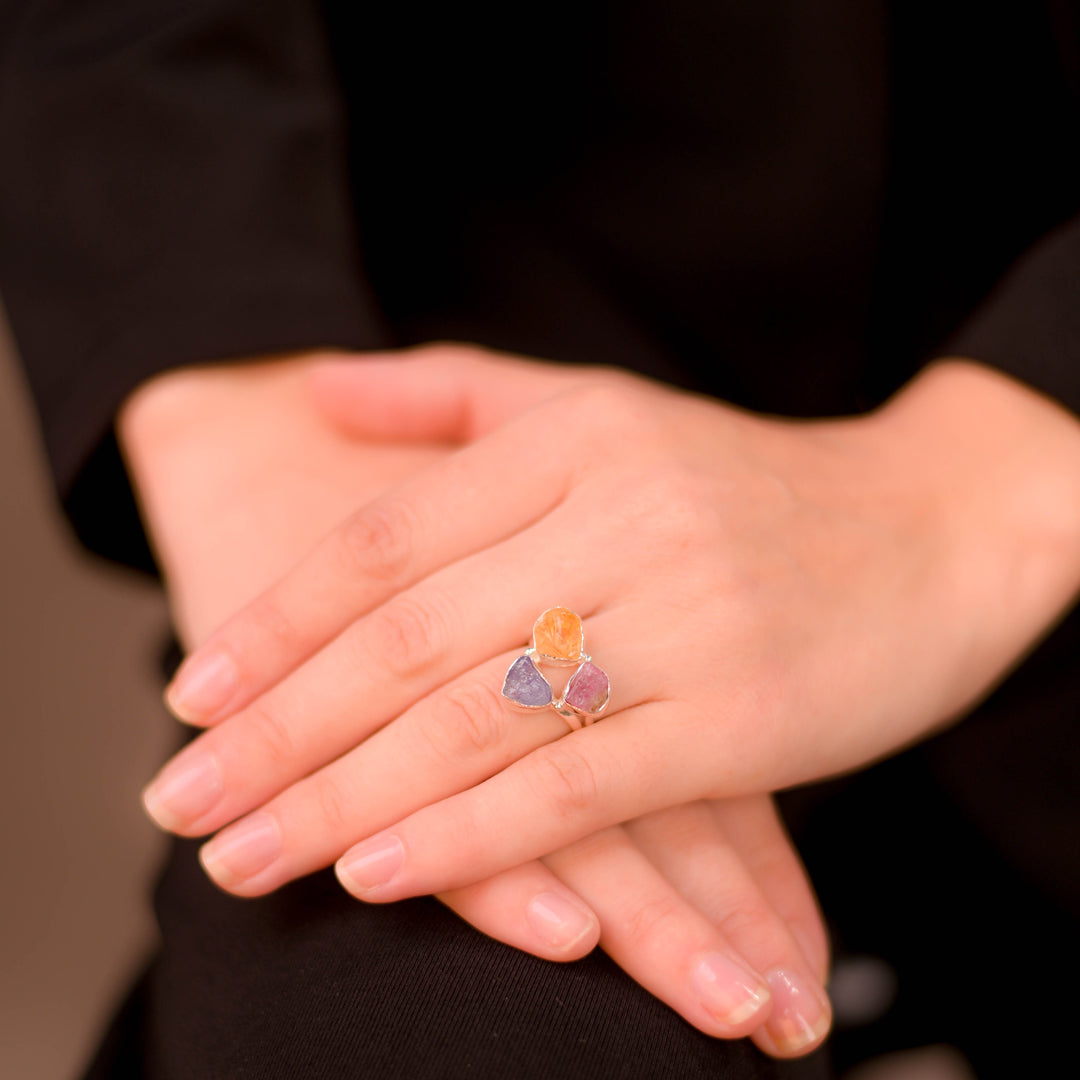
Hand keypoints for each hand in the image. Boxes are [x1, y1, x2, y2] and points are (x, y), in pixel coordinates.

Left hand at [122, 351, 830, 1054]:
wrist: (934, 526)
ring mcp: (686, 617)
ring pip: (476, 721)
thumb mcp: (607, 406)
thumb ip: (454, 392)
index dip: (279, 620)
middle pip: (408, 638)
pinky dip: (470, 836)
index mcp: (579, 438)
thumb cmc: (746, 481)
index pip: (389, 538)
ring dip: (341, 798)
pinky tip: (378, 870)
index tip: (192, 694)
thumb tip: (315, 392)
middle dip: (277, 730)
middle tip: (179, 798)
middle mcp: (623, 516)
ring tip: (242, 856)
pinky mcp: (743, 717)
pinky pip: (578, 787)